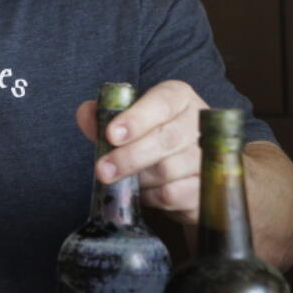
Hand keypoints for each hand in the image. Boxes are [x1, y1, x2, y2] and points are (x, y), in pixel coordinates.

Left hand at [74, 80, 207, 224]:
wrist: (185, 170)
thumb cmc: (151, 136)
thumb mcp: (128, 121)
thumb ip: (104, 116)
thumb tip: (85, 113)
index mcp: (179, 97)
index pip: (162, 102)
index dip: (136, 119)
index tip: (111, 134)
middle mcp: (198, 123)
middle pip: (165, 139)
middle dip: (129, 156)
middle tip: (102, 169)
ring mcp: (208, 156)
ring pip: (167, 170)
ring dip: (138, 178)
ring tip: (122, 179)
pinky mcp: (206, 187)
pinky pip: (172, 194)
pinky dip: (150, 195)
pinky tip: (143, 191)